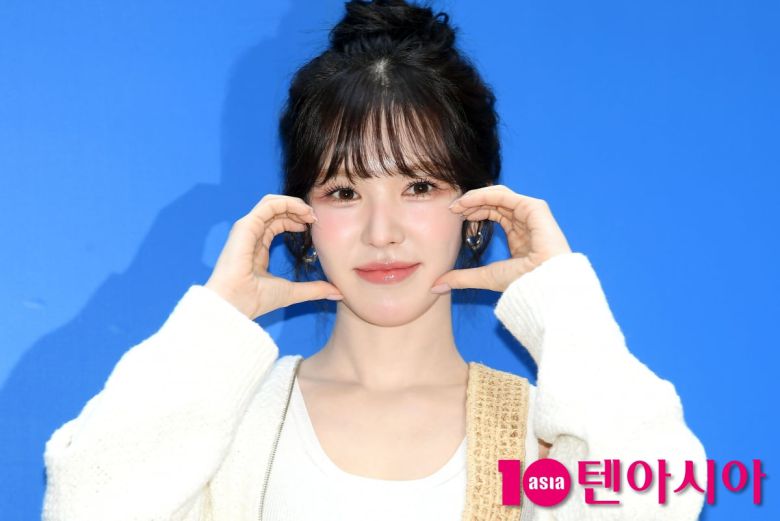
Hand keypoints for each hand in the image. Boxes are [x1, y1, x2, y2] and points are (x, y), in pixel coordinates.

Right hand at [205, 194, 342, 319]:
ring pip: (271, 203)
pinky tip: (302, 212)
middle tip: (315, 217)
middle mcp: (251, 235)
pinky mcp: (245, 226)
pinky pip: (268, 205)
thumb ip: (315, 290)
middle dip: (297, 209)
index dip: (296, 220)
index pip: (277, 223)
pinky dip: (287, 203)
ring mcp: (246, 229)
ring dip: (294, 203)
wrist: (235, 304)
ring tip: (310, 213)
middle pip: (275, 210)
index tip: (313, 226)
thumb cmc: (256, 300)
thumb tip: (338, 293)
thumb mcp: (293, 292)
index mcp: (257, 247)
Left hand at [431, 185, 571, 292]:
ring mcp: (531, 214)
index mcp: (518, 236)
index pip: (494, 213)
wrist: (542, 286)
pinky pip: (505, 195)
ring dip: (475, 197)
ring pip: (498, 195)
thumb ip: (461, 278)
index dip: (473, 211)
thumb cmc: (521, 284)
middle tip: (453, 209)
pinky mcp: (535, 208)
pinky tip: (468, 201)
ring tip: (458, 205)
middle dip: (472, 202)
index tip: (454, 216)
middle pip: (494, 202)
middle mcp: (525, 222)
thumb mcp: (483, 278)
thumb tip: (435, 286)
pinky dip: (484, 195)